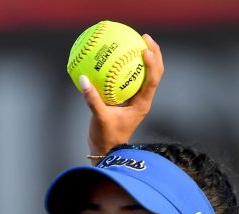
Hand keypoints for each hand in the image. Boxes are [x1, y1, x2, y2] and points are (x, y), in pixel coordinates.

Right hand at [80, 34, 164, 162]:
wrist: (106, 150)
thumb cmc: (106, 137)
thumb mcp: (99, 118)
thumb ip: (92, 99)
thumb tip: (83, 78)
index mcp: (141, 104)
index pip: (152, 80)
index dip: (152, 63)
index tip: (145, 49)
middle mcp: (142, 100)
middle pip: (155, 73)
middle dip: (154, 54)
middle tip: (144, 38)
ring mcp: (135, 100)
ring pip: (145, 75)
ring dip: (144, 58)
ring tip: (135, 41)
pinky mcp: (127, 100)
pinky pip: (129, 79)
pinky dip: (125, 67)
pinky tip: (115, 56)